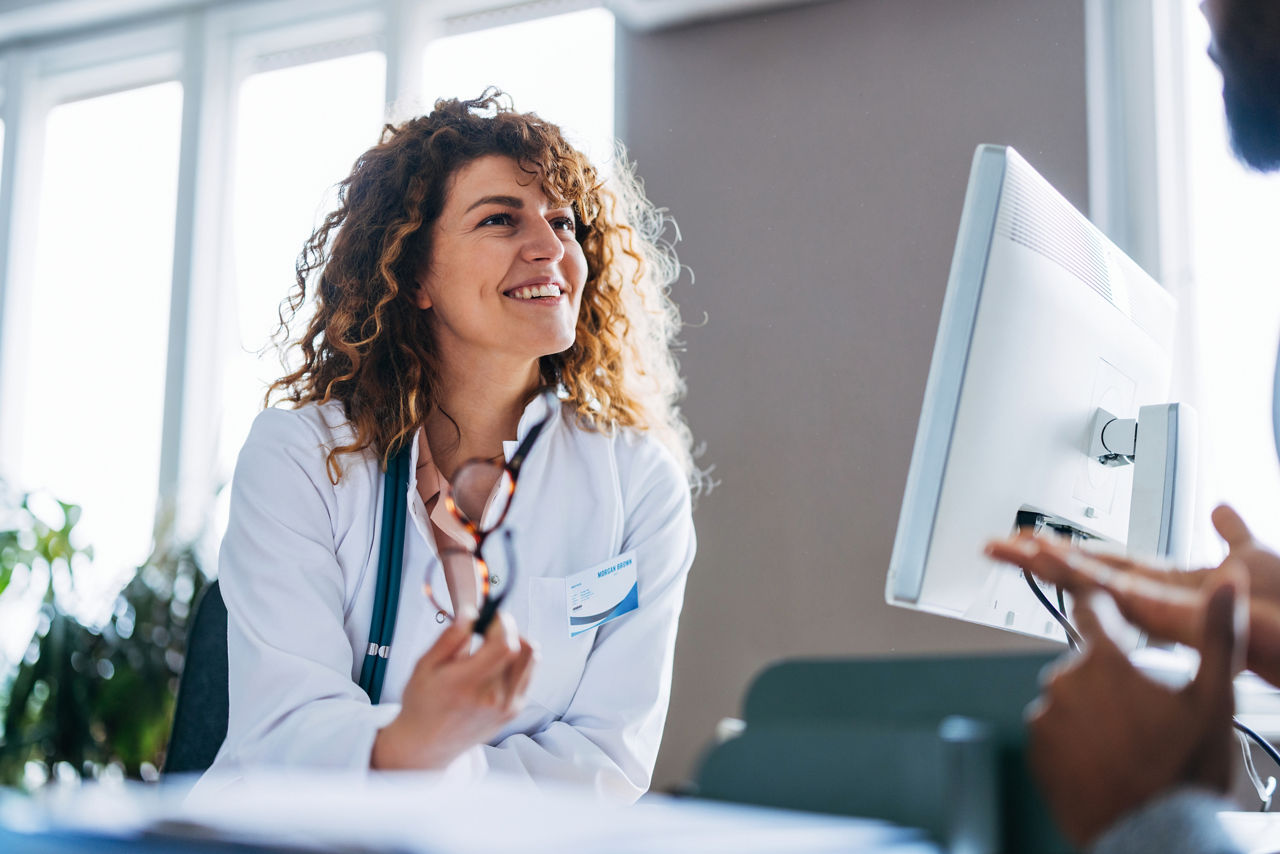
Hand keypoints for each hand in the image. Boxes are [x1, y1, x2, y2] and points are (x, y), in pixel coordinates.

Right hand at [371, 609, 535, 769]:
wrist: (427, 744)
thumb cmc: (422, 703)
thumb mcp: (425, 665)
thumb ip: (450, 637)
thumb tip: (471, 613)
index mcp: (468, 684)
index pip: (504, 644)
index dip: (502, 622)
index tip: (490, 615)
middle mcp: (493, 698)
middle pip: (521, 648)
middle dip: (508, 629)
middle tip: (489, 627)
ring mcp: (507, 706)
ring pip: (530, 658)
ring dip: (517, 642)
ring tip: (493, 644)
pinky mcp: (514, 711)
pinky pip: (528, 674)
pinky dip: (518, 660)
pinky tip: (497, 662)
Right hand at [986, 505, 1279, 685]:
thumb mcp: (1254, 556)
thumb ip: (1232, 535)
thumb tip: (1221, 509)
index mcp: (1170, 584)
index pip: (1108, 562)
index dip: (1071, 548)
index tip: (1035, 537)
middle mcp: (1155, 597)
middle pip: (1083, 571)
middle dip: (1037, 557)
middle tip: (996, 545)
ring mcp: (1157, 608)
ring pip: (1086, 581)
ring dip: (1043, 562)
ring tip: (1004, 547)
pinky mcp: (1165, 615)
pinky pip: (1111, 591)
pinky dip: (1073, 573)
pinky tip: (1046, 557)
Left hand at [1026, 575, 1243, 845]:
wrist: (1154, 838)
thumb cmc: (1186, 770)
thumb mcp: (1214, 699)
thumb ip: (1219, 636)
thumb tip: (1227, 585)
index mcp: (1105, 660)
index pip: (1092, 608)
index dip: (1100, 605)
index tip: (1102, 606)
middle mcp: (1064, 680)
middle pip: (1085, 663)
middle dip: (1109, 678)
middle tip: (1143, 714)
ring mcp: (1045, 716)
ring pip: (1069, 700)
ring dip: (1091, 712)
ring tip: (1127, 745)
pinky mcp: (1035, 750)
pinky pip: (1054, 733)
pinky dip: (1073, 742)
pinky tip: (1104, 761)